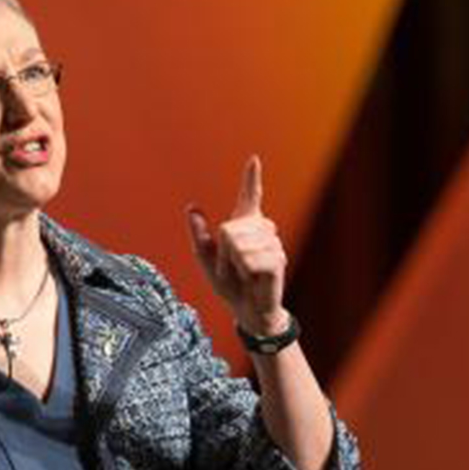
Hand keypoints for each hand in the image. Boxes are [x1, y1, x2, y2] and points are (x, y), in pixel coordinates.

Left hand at [184, 153, 289, 335]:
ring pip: (239, 244)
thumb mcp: (206, 260)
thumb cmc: (230, 284)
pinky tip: (252, 278)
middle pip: (230, 229)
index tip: (254, 159)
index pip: (250, 196)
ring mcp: (272, 244)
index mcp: (245, 226)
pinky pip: (249, 259)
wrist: (247, 310)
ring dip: (233, 264)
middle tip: (233, 267)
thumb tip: (191, 208)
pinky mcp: (277, 260)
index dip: (251, 178)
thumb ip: (199, 235)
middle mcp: (262, 230)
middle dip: (224, 253)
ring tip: (244, 273)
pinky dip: (244, 271)